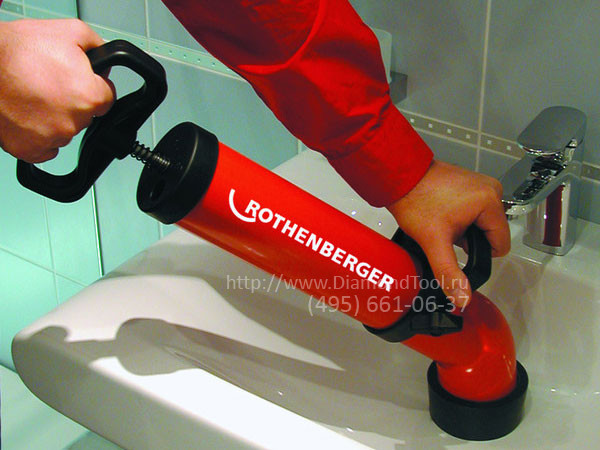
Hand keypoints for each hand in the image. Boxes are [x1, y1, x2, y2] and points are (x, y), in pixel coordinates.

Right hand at [0, 19, 114, 162]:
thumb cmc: (17, 49)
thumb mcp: (70, 32)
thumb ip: (97, 46)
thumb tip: (105, 62)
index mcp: (88, 96)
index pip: (107, 98)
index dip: (93, 85)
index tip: (79, 80)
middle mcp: (73, 122)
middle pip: (85, 115)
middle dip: (73, 101)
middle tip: (49, 83)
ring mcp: (51, 138)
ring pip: (65, 130)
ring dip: (55, 117)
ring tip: (34, 96)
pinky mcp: (30, 149)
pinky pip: (46, 149)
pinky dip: (39, 135)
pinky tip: (29, 115)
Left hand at [386, 160, 509, 306]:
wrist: (398, 176)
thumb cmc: (416, 202)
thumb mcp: (434, 243)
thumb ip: (450, 273)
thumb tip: (463, 299)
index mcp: (491, 202)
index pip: (500, 244)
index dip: (478, 253)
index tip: (455, 246)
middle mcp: (492, 189)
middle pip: (490, 233)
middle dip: (468, 239)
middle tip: (444, 232)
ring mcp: (481, 184)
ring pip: (480, 223)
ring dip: (462, 229)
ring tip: (441, 222)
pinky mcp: (470, 183)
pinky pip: (473, 210)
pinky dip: (459, 217)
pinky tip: (441, 214)